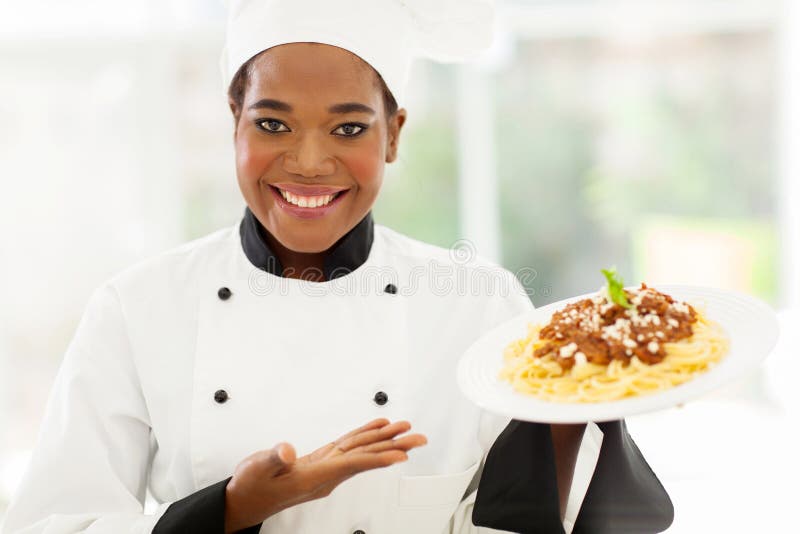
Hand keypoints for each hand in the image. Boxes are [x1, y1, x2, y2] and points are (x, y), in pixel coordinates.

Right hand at [224, 417, 426, 532]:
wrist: (246, 499)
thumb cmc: (251, 486)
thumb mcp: (257, 469)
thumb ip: (274, 459)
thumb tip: (288, 450)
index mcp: (316, 478)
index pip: (354, 465)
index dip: (378, 458)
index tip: (402, 455)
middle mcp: (327, 475)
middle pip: (367, 458)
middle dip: (394, 447)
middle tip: (419, 438)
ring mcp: (326, 470)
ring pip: (362, 451)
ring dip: (385, 440)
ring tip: (406, 429)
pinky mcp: (321, 463)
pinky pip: (349, 448)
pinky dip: (365, 436)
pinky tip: (378, 429)